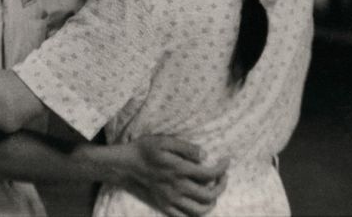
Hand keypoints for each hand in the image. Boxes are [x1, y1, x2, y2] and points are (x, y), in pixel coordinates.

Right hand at [107, 135, 227, 216]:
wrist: (125, 165)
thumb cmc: (144, 149)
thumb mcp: (163, 141)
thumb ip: (186, 147)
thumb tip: (205, 156)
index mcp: (179, 170)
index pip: (209, 174)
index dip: (222, 168)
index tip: (226, 160)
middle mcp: (177, 187)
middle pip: (209, 194)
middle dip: (222, 185)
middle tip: (223, 176)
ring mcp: (170, 200)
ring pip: (200, 210)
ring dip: (212, 202)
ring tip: (213, 192)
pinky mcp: (164, 206)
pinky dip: (196, 213)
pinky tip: (198, 203)